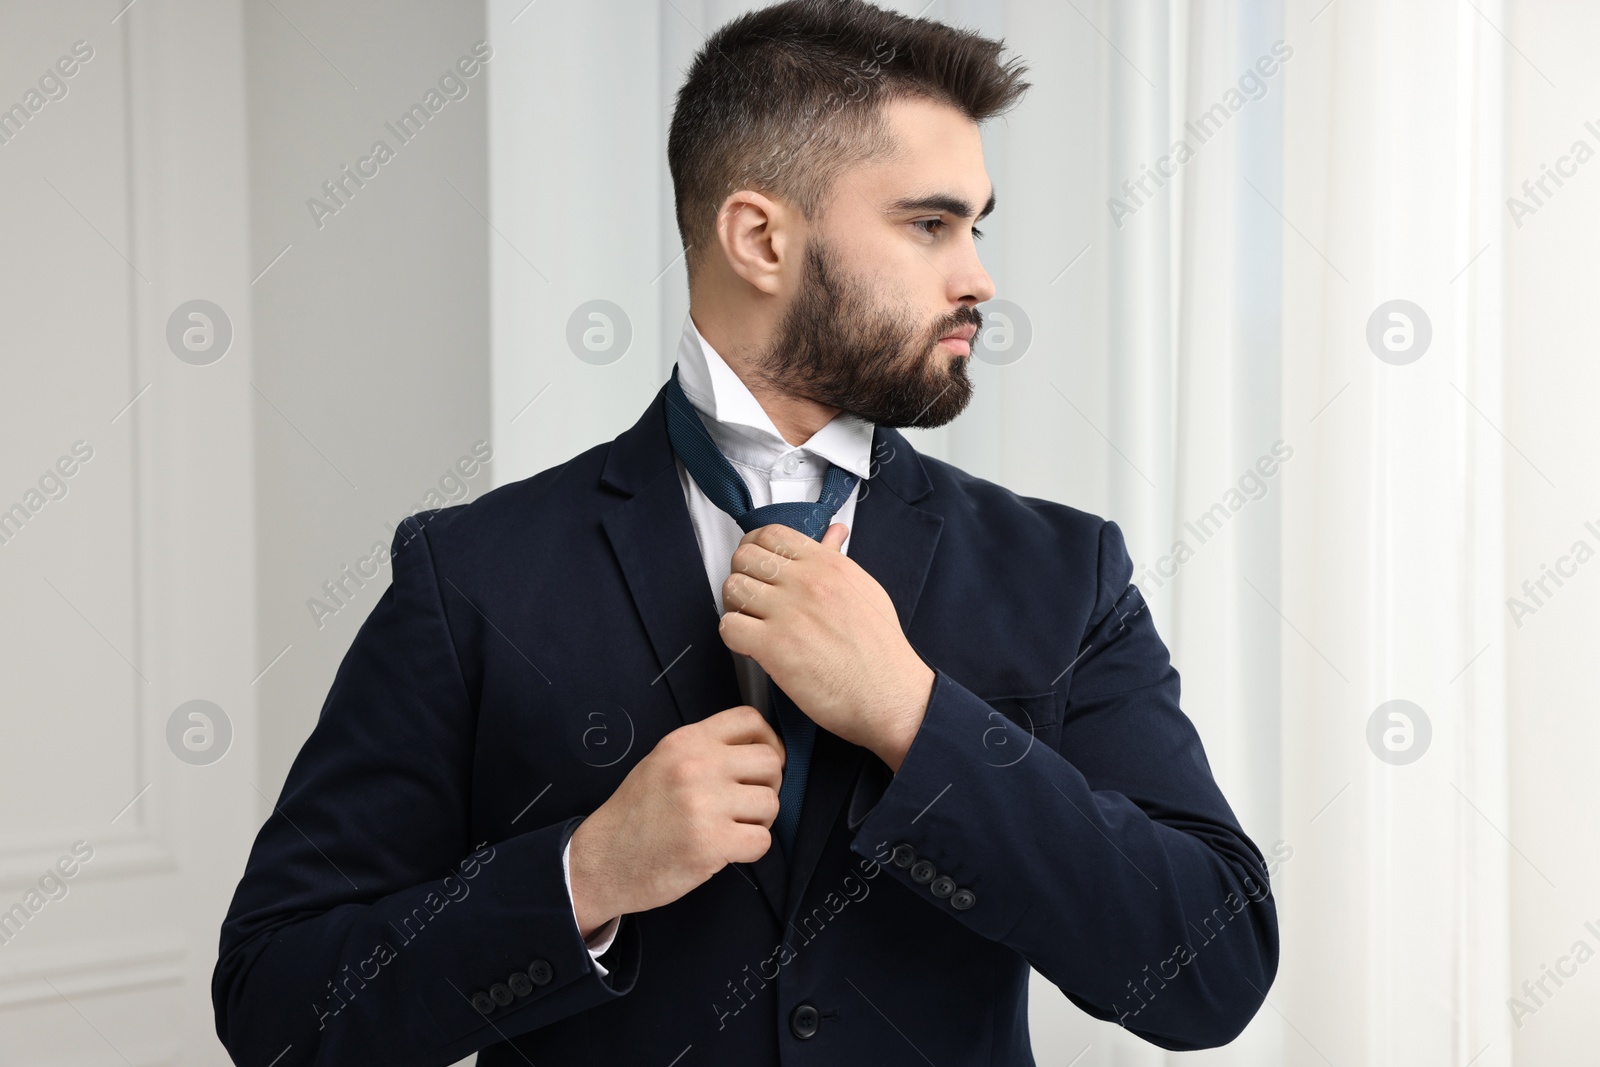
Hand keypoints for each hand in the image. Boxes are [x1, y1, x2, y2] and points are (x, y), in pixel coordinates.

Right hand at [566, 706, 784, 936]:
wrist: (603, 861)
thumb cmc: (635, 815)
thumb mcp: (662, 762)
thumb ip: (704, 751)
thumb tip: (758, 752)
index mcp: (686, 741)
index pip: (750, 719)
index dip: (769, 742)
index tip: (760, 766)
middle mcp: (696, 766)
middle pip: (771, 762)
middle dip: (767, 786)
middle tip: (746, 805)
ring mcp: (704, 804)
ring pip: (771, 803)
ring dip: (759, 821)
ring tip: (732, 828)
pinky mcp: (711, 843)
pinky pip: (762, 841)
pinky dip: (751, 850)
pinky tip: (727, 850)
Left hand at [717, 523, 934, 768]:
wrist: (889, 693)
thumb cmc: (880, 648)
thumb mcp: (864, 588)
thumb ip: (838, 558)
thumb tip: (834, 533)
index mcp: (826, 564)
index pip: (771, 534)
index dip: (755, 547)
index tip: (757, 564)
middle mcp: (805, 582)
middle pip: (744, 557)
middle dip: (742, 575)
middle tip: (752, 597)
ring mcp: (788, 613)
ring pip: (732, 588)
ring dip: (736, 606)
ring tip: (752, 622)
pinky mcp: (774, 647)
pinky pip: (729, 627)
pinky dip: (734, 636)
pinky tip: (752, 645)